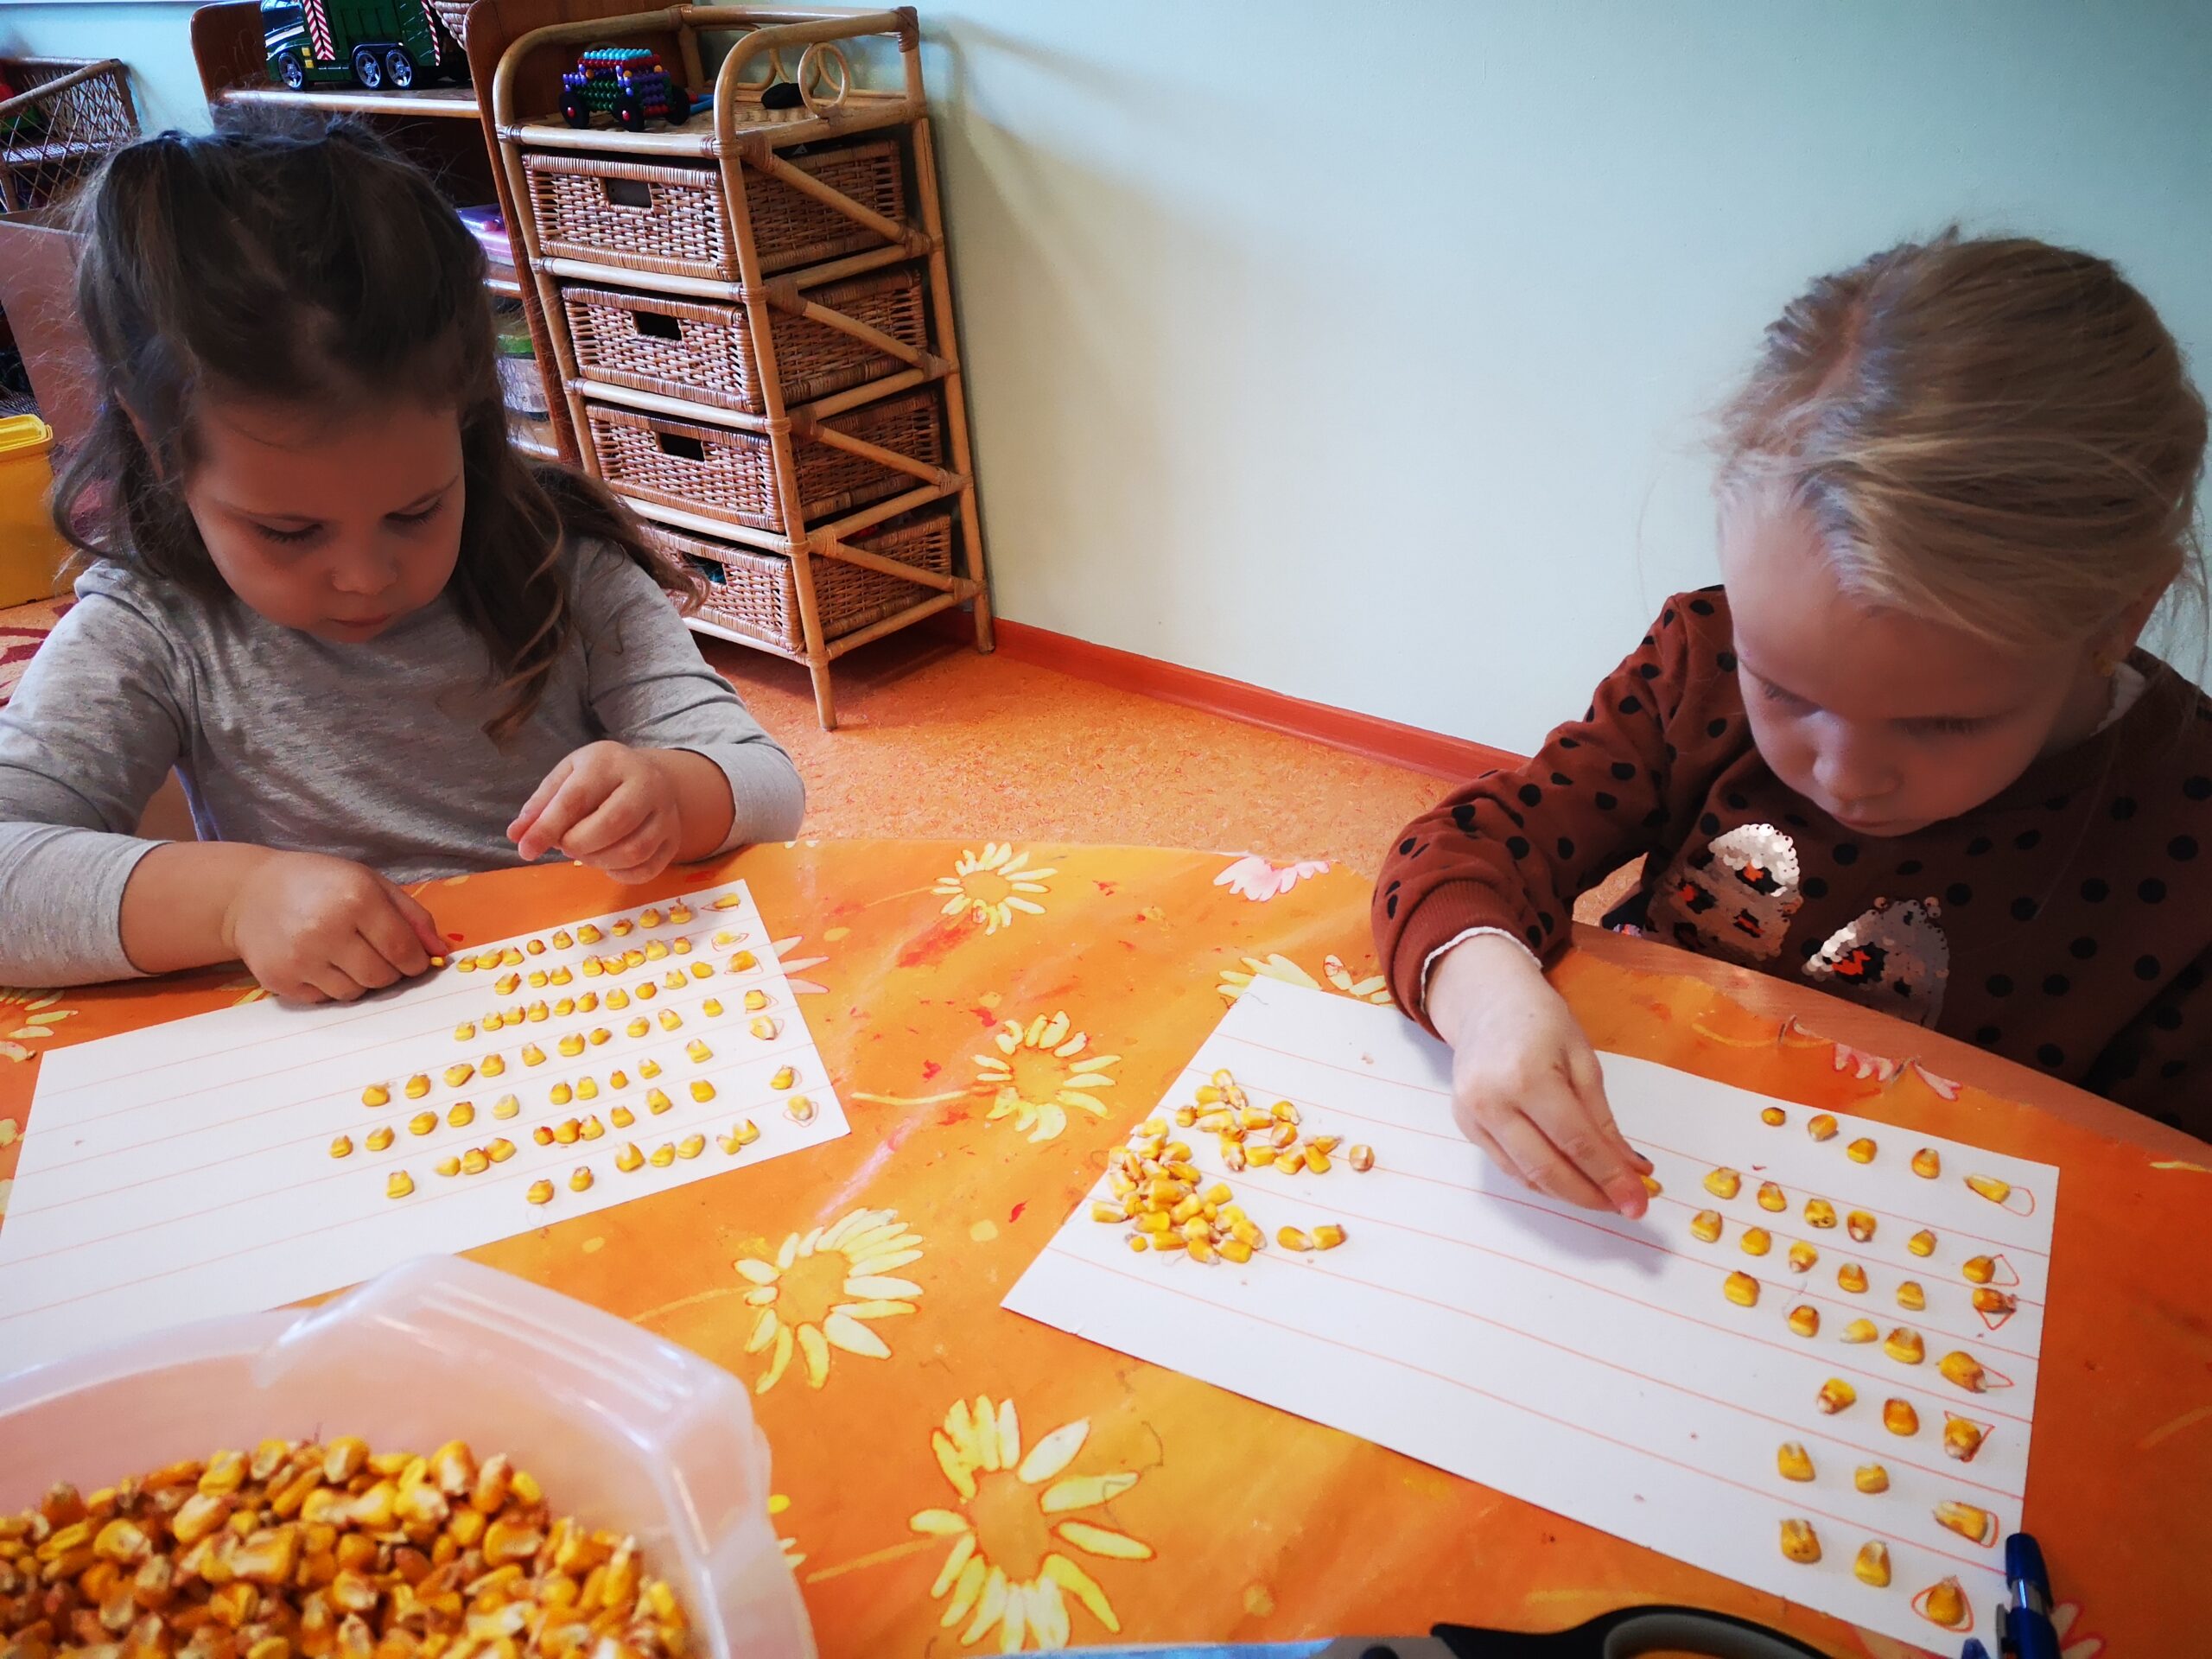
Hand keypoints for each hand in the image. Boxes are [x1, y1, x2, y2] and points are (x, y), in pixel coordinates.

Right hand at [220, 850, 441, 1003]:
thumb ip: (412, 916)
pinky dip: (330, 986)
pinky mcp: (280, 980)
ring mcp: (300, 958)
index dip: (415, 962)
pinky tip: (319, 961)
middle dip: (390, 973)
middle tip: (377, 955)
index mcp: (356, 900)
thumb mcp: (370, 882)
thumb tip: (441, 952)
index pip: (402, 950)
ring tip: (345, 954)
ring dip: (360, 980)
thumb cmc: (319, 883)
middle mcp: (327, 930)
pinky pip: (325, 999)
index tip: (413, 961)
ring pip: (355, 993)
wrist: (249, 893)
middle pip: (382, 977)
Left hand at [509, 741, 683, 882]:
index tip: (526, 849)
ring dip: (598, 861)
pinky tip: (607, 863)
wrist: (650, 777)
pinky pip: (648, 869)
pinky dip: (620, 874)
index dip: (548, 827)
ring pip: (633, 851)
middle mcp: (647, 783)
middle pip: (613, 824)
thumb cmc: (599, 778)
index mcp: (611, 761)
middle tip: (565, 845)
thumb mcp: (567, 777)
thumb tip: (517, 836)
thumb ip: (541, 805)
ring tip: (585, 852)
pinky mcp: (674, 839)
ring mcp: (667, 813)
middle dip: (578, 844)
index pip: (577, 797)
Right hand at [1427, 933, 1651, 1216]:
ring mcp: (1472, 1116)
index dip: (1610, 1177)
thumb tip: (1632, 1170)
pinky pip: (1508, 1167)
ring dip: (1569, 1194)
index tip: (1639, 1202)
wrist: (1486, 1001)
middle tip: (1625, 1206)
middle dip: (1592, 1195)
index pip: (1576, 1142)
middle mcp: (1492, 1101)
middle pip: (1547, 1169)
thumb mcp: (1584, 1060)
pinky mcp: (1464, 1126)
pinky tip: (1569, 1179)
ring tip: (1603, 1196)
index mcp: (1528, 1075)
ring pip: (1526, 1176)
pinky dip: (1542, 1181)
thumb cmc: (1541, 1021)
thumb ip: (1603, 1120)